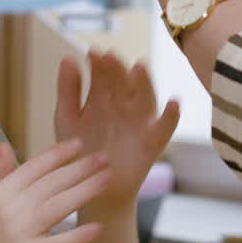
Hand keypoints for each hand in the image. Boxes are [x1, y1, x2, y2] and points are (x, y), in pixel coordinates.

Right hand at [0, 139, 108, 242]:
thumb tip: (5, 145)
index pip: (33, 167)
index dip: (58, 154)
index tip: (79, 143)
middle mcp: (9, 210)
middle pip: (50, 183)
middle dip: (79, 168)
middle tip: (104, 157)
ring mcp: (18, 233)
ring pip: (57, 206)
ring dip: (85, 191)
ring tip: (107, 180)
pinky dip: (77, 236)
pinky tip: (97, 228)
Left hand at [54, 50, 179, 210]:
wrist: (89, 190)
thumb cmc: (78, 151)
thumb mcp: (68, 118)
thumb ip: (68, 90)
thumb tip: (68, 57)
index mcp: (103, 97)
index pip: (103, 74)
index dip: (99, 63)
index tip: (93, 52)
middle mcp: (123, 105)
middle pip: (123, 82)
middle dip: (117, 69)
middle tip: (111, 56)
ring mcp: (139, 122)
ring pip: (144, 98)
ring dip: (144, 82)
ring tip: (139, 66)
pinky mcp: (152, 142)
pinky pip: (164, 128)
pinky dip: (171, 116)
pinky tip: (173, 103)